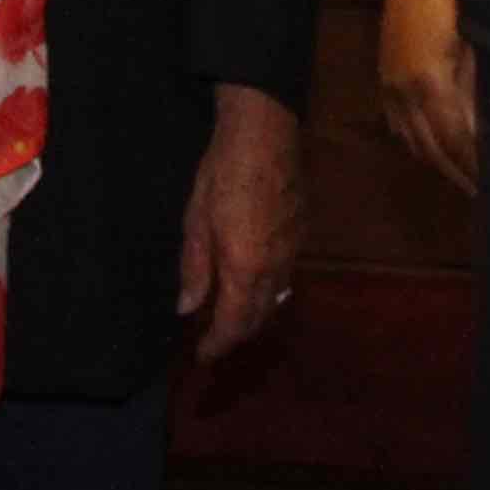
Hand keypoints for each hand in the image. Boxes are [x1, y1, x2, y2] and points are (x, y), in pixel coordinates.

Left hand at [177, 83, 301, 361]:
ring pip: (277, 299)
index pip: (233, 324)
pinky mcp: (302, 233)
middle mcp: (275, 269)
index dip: (217, 345)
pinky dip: (270, 290)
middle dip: (237, 334)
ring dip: (255, 314)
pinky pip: (287, 276)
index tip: (203, 355)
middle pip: (259, 317)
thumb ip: (194, 269)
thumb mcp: (196, 221)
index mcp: (245, 270)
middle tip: (215, 338)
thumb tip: (187, 308)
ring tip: (234, 315)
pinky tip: (256, 281)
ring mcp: (294, 252)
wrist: (265, 134)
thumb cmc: (222, 174)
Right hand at [377, 0, 477, 193]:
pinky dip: (418, 143)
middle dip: (459, 172)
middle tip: (485, 195)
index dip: (476, 165)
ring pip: (413, 139)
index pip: (457, 140)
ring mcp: (389, 85)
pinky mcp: (384, 78)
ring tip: (464, 178)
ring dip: (440, 162)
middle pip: (433, 147)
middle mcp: (404, 91)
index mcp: (430, 82)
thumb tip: (487, 132)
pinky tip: (434, 149)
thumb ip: (477, 91)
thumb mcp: (475, 44)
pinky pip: (398, 124)